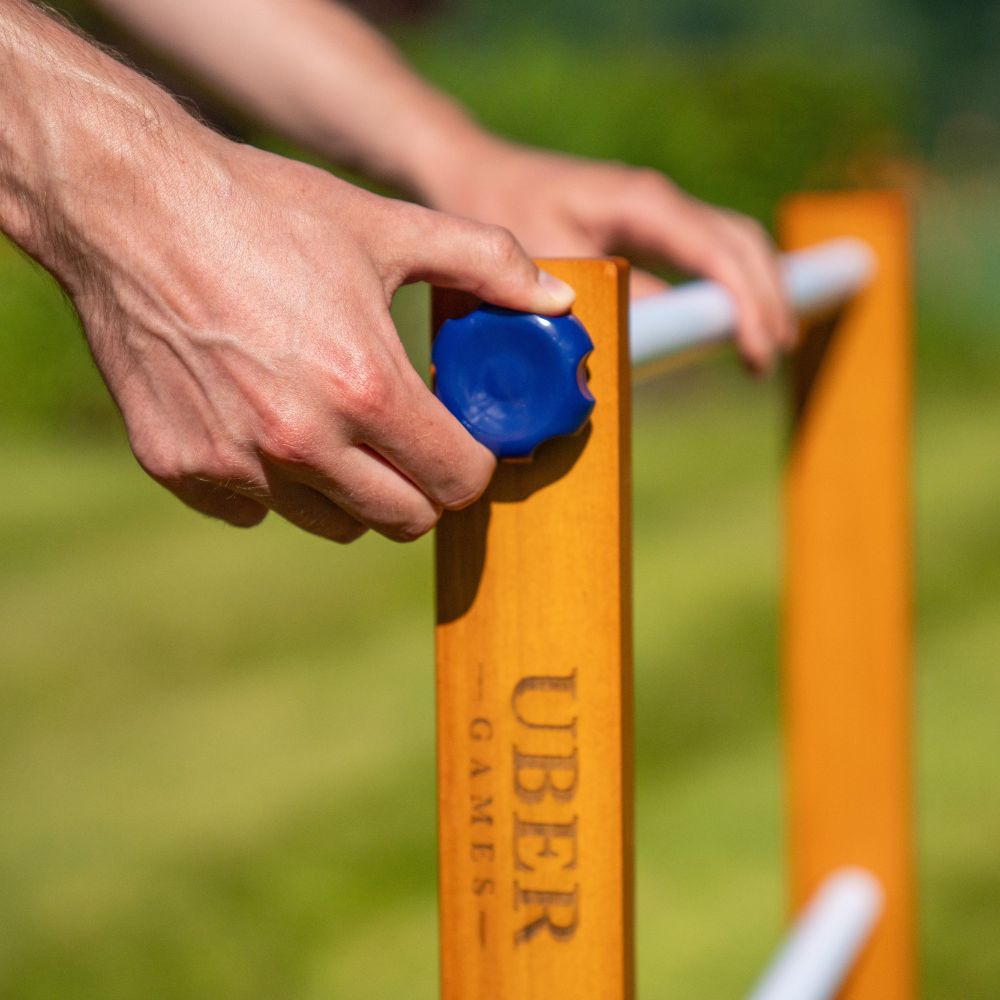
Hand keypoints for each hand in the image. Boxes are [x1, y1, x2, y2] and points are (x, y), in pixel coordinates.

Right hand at [67, 137, 576, 541]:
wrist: (127, 206)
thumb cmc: (265, 211)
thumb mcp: (386, 226)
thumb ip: (487, 263)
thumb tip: (559, 298)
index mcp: (367, 387)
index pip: (458, 482)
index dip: (472, 464)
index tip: (462, 440)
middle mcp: (302, 441)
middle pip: (404, 520)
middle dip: (421, 487)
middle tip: (408, 441)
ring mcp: (237, 463)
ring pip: (333, 524)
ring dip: (350, 490)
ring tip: (335, 425)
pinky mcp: (181, 468)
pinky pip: (256, 510)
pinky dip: (271, 484)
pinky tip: (261, 421)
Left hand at [421, 139, 794, 373]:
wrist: (473, 170)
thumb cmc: (501, 208)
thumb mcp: (545, 256)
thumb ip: (600, 293)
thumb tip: (654, 340)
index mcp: (641, 203)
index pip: (718, 254)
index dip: (747, 303)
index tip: (758, 351)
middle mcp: (659, 200)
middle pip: (742, 243)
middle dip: (768, 298)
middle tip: (770, 357)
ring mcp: (657, 209)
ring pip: (735, 242)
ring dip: (760, 290)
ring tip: (768, 346)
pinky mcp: (648, 225)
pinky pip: (710, 251)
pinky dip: (733, 284)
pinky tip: (736, 319)